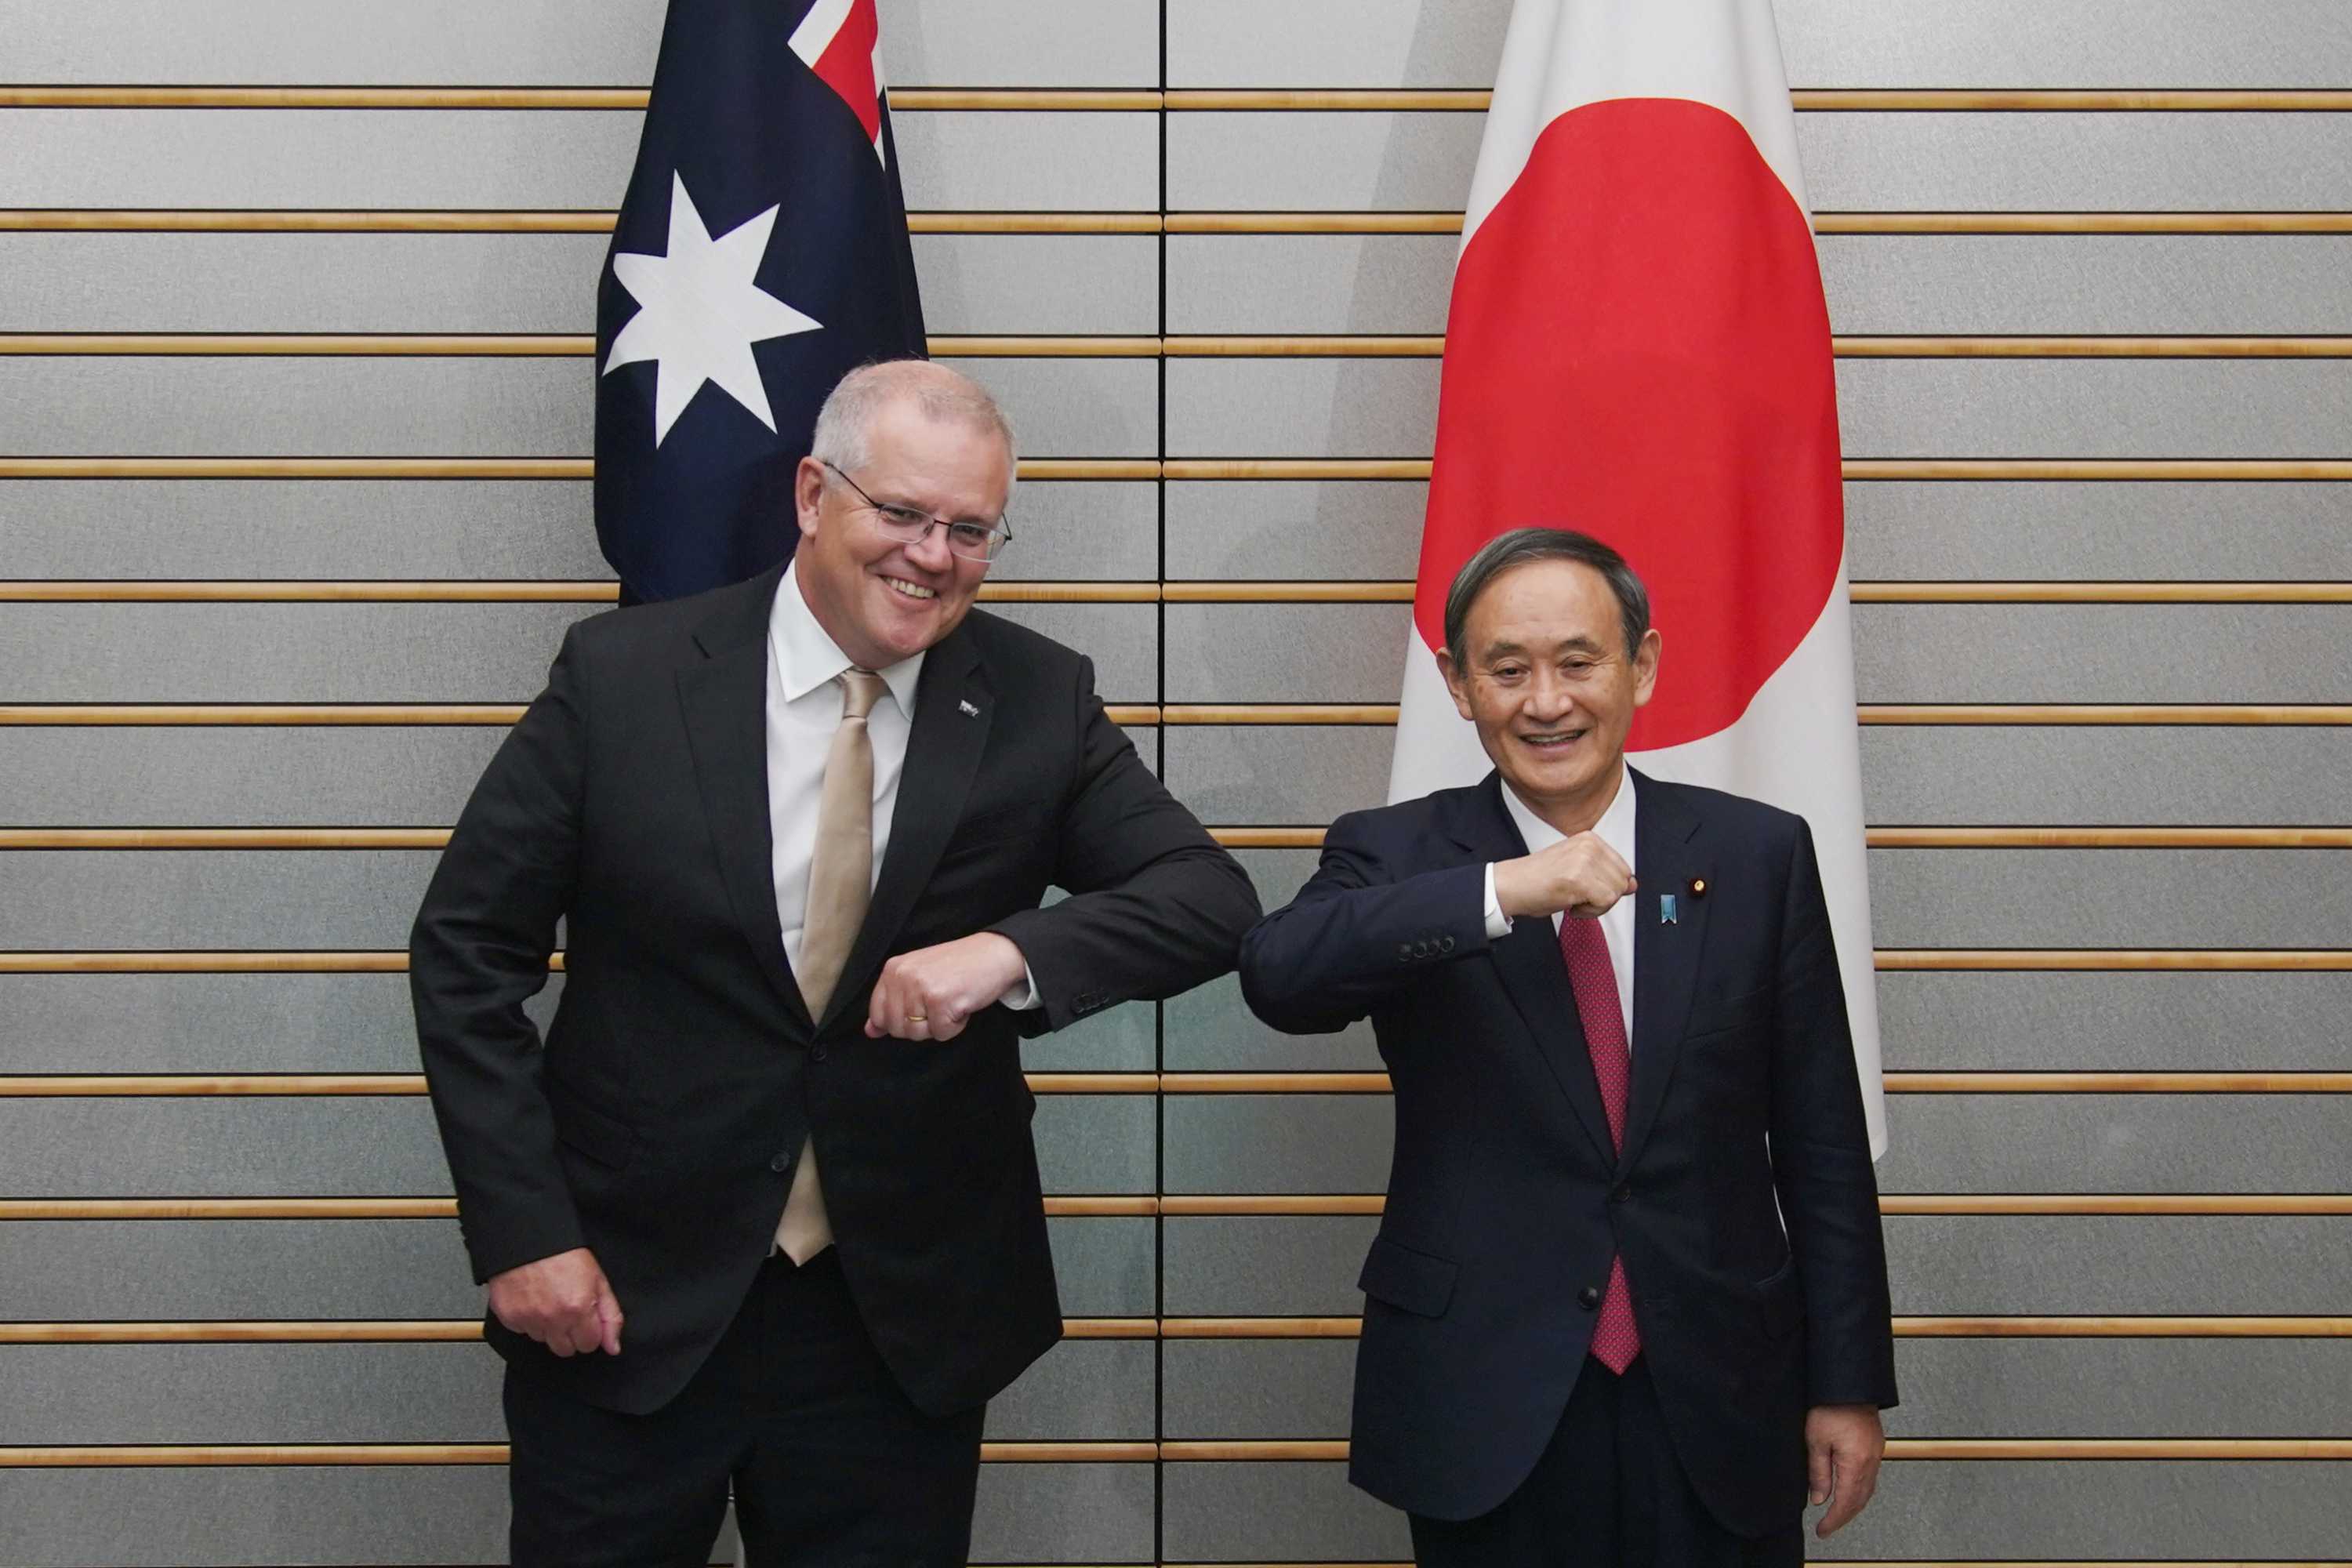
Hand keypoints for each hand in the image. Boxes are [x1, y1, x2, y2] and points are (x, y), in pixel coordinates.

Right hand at [487, 1247, 621, 1357]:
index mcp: (578, 1309)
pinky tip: (532, 1300)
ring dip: (547, 1327)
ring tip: (548, 1301)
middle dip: (569, 1334)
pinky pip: (523, 1331)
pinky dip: (528, 1320)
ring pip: (543, 1341)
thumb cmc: (563, 1254)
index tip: (585, 1318)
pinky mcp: (509, 1318)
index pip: (589, 1345)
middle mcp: (553, 1318)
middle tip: (567, 1310)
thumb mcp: (598, 1280)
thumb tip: (613, 1346)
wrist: (527, 1238)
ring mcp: (529, 1320)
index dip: (589, 1331)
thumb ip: (610, 1316)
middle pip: (566, 1350)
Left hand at [864, 931, 1028, 1041]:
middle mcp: (902, 976)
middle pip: (897, 1028)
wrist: (994, 954)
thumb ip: (892, 1002)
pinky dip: (955, 1026)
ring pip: (917, 1034)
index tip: (919, 1010)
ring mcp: (920, 988)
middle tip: (940, 1003)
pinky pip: (941, 1033)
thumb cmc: (958, 966)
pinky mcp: (940, 1001)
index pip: (877, 1013)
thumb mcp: (918, 977)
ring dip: (938, 1025)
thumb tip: (870, 1031)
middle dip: (921, 1025)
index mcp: (893, 969)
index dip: (898, 1021)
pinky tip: (962, 1005)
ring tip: (950, 1002)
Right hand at [1492, 832, 1635, 920]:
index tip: (1584, 888)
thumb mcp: (1576, 867)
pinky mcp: (1580, 879)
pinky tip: (1571, 906)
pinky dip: (1590, 912)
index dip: (1606, 886)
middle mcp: (1590, 845)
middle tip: (1578, 896)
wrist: (1511, 885)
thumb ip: (1605, 873)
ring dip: (1596, 906)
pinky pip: (1605, 902)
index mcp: (1590, 838)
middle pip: (1622, 881)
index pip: (1622, 868)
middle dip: (1604, 896)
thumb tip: (1633, 885)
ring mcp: (1585, 861)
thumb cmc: (1539, 880)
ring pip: (1615, 893)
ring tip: (1573, 900)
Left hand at [1806, 1403, 1883, 1537]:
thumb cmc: (1831, 1406)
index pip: (1846, 1503)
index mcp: (1856, 1464)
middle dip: (1843, 1517)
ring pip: (1867, 1491)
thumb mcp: (1816, 1441)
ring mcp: (1876, 1454)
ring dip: (1853, 1506)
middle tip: (1827, 1527)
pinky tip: (1850, 1491)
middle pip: (1860, 1501)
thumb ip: (1819, 1473)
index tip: (1822, 1530)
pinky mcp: (1875, 1446)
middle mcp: (1870, 1462)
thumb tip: (1820, 1499)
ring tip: (1837, 1514)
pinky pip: (1870, 1478)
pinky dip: (1860, 1491)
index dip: (1834, 1520)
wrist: (1848, 1384)